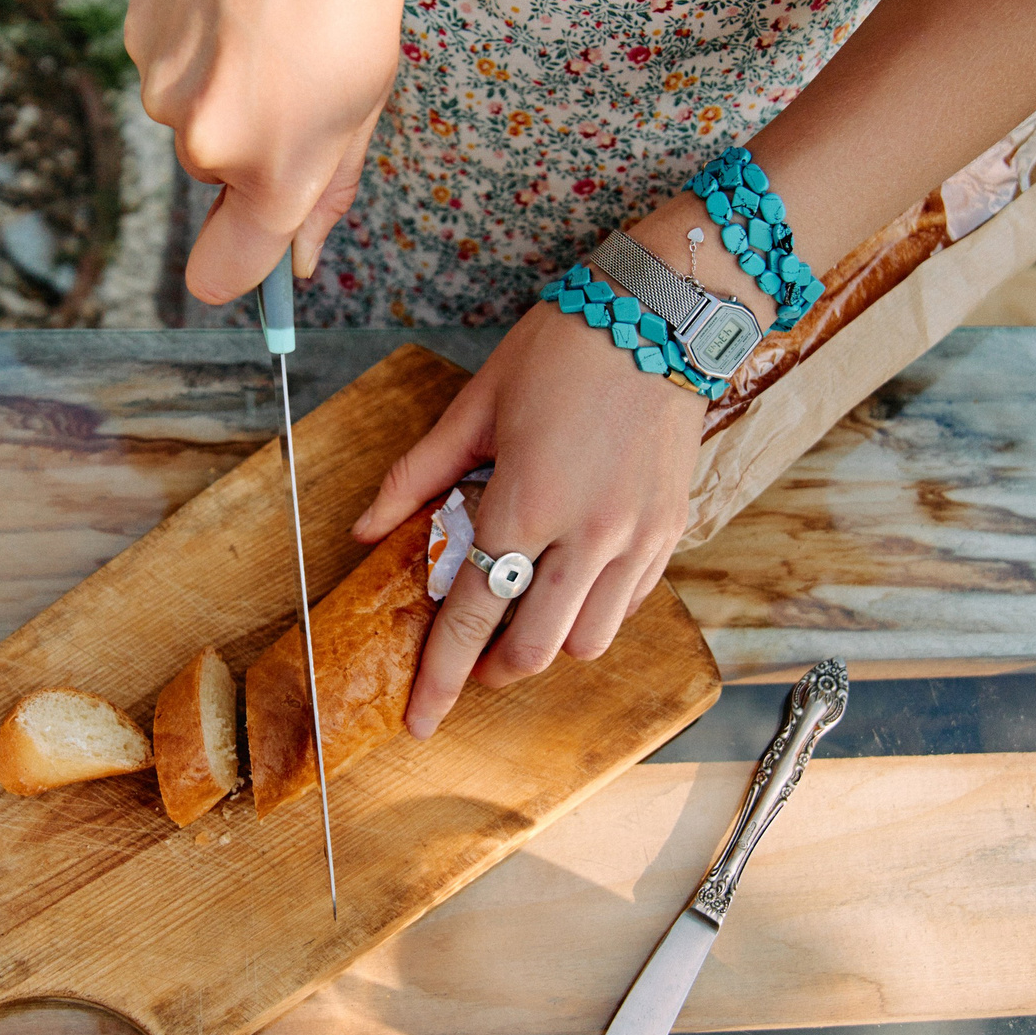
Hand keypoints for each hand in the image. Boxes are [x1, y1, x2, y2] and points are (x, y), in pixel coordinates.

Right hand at [121, 0, 403, 303]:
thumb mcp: (368, 94)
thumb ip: (327, 186)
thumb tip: (299, 257)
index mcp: (273, 169)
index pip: (226, 275)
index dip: (240, 271)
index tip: (254, 258)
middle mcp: (204, 144)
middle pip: (220, 183)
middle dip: (255, 147)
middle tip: (302, 72)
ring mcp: (161, 91)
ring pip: (194, 123)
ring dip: (230, 90)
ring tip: (271, 21)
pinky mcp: (135, 41)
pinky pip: (173, 72)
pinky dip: (202, 48)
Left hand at [352, 305, 704, 738]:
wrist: (665, 313)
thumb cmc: (564, 347)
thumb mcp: (478, 403)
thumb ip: (419, 474)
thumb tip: (365, 529)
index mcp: (525, 503)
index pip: (471, 616)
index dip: (440, 678)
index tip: (420, 720)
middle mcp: (586, 535)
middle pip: (534, 649)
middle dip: (493, 670)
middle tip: (473, 658)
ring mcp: (636, 538)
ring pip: (588, 641)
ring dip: (548, 645)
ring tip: (524, 617)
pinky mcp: (671, 530)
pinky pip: (630, 604)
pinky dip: (594, 611)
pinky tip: (572, 582)